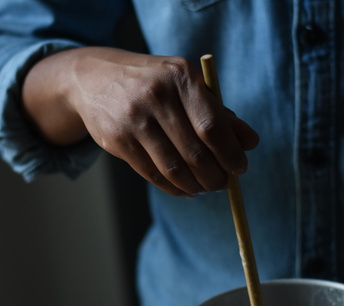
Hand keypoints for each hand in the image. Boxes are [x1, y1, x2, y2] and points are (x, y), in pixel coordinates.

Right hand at [22, 47, 258, 196]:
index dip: (230, 154)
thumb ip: (219, 113)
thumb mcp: (185, 85)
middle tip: (223, 185)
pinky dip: (174, 188)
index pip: (212, 126)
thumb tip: (250, 143)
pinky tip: (185, 189)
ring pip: (174, 169)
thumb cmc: (153, 84)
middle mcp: (156, 96)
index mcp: (180, 78)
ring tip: (204, 188)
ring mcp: (134, 119)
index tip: (240, 169)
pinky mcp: (117, 140)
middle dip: (215, 177)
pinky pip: (153, 175)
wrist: (93, 78)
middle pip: (195, 153)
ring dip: (195, 186)